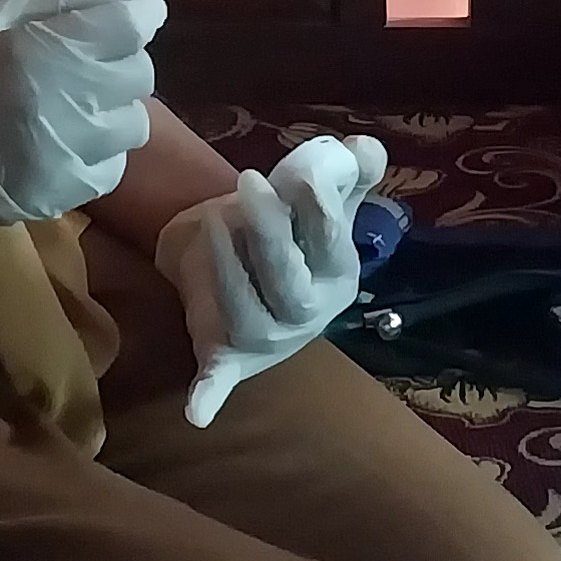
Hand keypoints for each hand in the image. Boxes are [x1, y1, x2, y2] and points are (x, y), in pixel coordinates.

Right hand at [0, 0, 164, 245]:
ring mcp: (70, 154)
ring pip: (133, 122)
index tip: (122, 18)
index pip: (135, 23)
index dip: (136, 15)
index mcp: (46, 50)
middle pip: (140, 71)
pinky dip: (98, 151)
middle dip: (117, 61)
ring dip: (111, 109)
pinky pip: (113, 165)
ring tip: (73, 107)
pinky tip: (64, 142)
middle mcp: (68, 103)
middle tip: (81, 64)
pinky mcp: (67, 193)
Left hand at [155, 131, 386, 427]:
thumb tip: (363, 148)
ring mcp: (267, 337)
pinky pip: (220, 380)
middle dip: (270, 231)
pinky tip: (197, 412)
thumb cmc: (284, 235)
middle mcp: (308, 312)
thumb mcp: (318, 201)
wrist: (233, 268)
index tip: (296, 172)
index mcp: (337, 274)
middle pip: (288, 279)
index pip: (332, 242)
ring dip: (226, 264)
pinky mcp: (225, 354)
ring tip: (212, 220)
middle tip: (248, 182)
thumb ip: (343, 173)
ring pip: (245, 307)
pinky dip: (210, 395)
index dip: (315, 208)